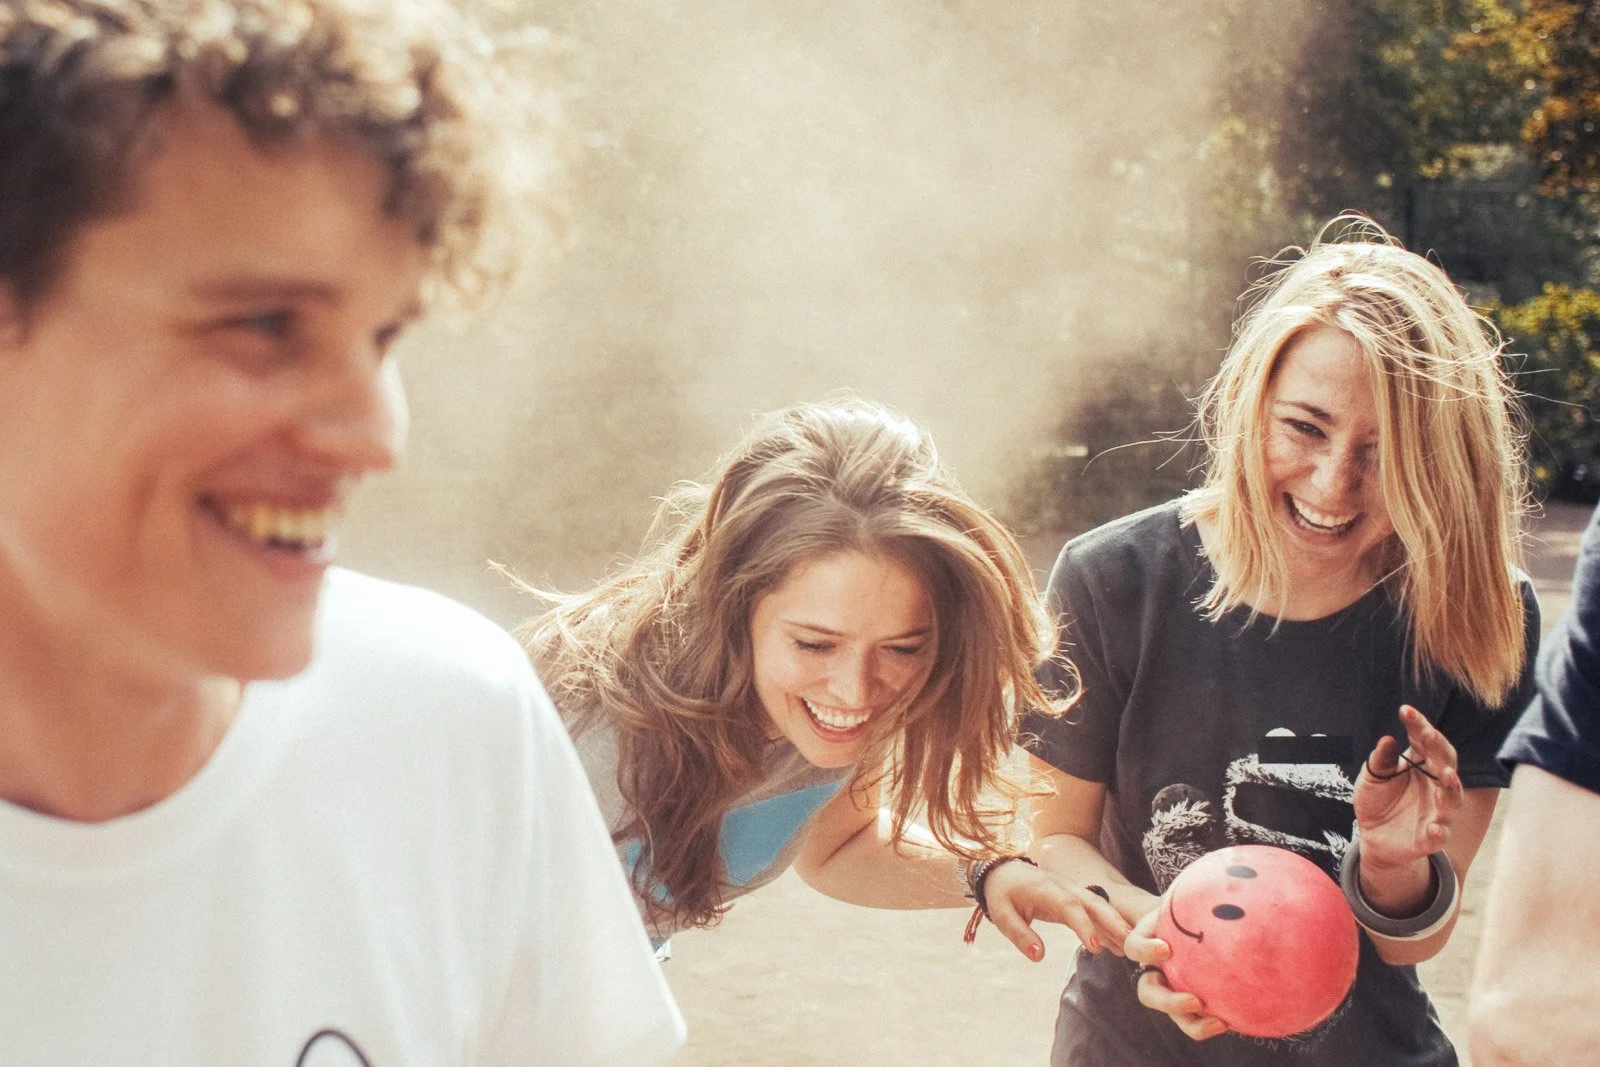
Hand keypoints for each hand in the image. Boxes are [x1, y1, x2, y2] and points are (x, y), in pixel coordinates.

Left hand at [981, 860, 1133, 961]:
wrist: (1006, 872)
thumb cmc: (1004, 894)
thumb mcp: (1003, 915)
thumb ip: (1020, 934)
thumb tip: (1038, 956)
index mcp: (1046, 889)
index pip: (1069, 906)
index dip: (1083, 925)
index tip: (1095, 946)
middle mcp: (1065, 888)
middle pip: (1094, 902)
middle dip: (1114, 922)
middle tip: (1131, 943)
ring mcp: (1073, 892)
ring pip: (1100, 906)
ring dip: (1117, 925)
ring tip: (1132, 948)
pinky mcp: (1076, 899)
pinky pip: (1096, 913)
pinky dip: (1109, 928)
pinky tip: (1120, 946)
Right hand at [1125, 905, 1227, 1041]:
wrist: (1209, 921)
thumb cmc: (1194, 906)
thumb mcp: (1183, 900)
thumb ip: (1185, 898)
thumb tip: (1217, 888)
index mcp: (1148, 944)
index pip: (1134, 948)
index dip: (1145, 950)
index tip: (1166, 948)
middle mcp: (1157, 972)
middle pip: (1149, 993)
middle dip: (1168, 1001)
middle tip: (1195, 1000)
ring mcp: (1175, 991)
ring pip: (1175, 1015)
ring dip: (1193, 1023)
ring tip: (1218, 1023)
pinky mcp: (1196, 1006)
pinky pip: (1198, 1021)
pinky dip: (1210, 1024)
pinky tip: (1230, 1021)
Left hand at [1354, 704, 1463, 871]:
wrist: (1374, 837)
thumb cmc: (1378, 800)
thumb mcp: (1372, 777)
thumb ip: (1380, 760)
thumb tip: (1387, 740)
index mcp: (1421, 765)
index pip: (1424, 740)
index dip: (1418, 725)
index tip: (1405, 710)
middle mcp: (1435, 785)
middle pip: (1445, 763)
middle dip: (1440, 749)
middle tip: (1430, 734)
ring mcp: (1436, 812)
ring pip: (1451, 798)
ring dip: (1451, 787)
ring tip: (1446, 775)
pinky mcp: (1429, 838)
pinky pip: (1438, 836)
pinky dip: (1438, 832)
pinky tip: (1434, 827)